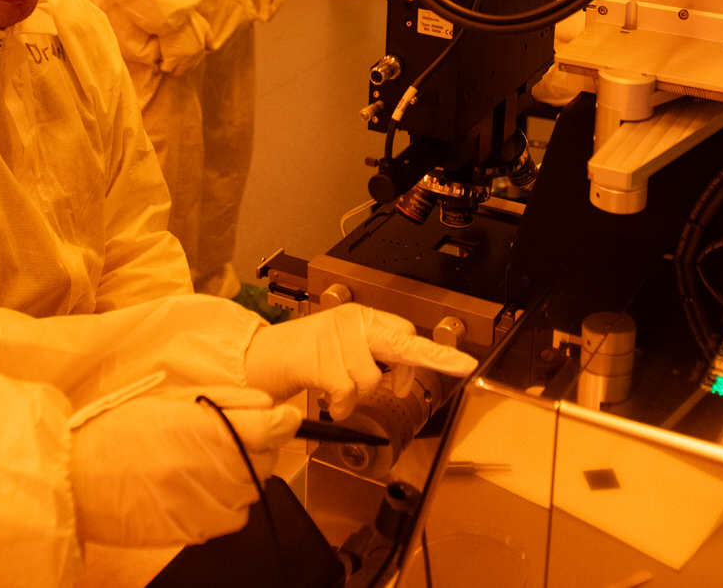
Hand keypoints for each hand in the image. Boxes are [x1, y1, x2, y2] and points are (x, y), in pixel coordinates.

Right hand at [69, 389, 300, 547]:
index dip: (280, 420)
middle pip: (269, 460)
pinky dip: (225, 503)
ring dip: (240, 475)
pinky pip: (233, 516)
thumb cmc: (119, 432)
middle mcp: (216, 471)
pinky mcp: (198, 532)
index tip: (276, 417)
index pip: (274, 427)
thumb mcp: (174, 399)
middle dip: (256, 446)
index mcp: (209, 430)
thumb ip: (229, 401)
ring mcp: (209, 506)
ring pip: (252, 490)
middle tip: (222, 438)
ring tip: (202, 464)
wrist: (78, 479)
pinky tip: (196, 489)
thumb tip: (272, 405)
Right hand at [156, 11, 210, 73]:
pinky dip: (163, 66)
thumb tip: (211, 50)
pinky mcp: (171, 60)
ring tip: (166, 61)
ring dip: (172, 68)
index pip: (196, 62)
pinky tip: (161, 60)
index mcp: (201, 50)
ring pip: (177, 72)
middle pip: (187, 69)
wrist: (175, 16)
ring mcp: (182, 60)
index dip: (188, 60)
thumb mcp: (205, 27)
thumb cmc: (189, 18)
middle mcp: (193, 57)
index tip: (181, 56)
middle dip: (181, 66)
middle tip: (173, 60)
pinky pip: (167, 69)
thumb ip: (209, 40)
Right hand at [243, 305, 477, 420]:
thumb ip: (370, 357)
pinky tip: (329, 402)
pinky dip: (341, 405)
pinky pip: (347, 391)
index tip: (460, 365)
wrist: (259, 359)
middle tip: (464, 367)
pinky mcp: (319, 357)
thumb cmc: (302, 357)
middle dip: (432, 359)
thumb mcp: (339, 350)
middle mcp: (351, 322)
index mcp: (359, 318)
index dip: (426, 356)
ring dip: (356, 396)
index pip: (404, 332)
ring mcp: (335, 337)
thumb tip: (402, 380)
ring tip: (335, 392)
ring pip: (371, 379)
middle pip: (402, 342)